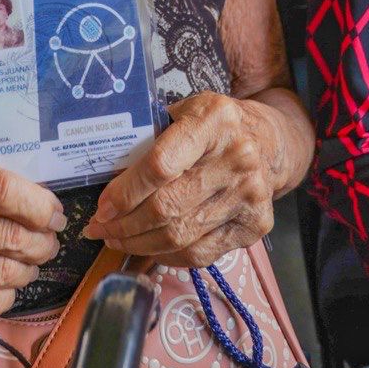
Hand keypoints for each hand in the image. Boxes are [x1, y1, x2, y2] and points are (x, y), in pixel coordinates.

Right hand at [0, 140, 65, 320]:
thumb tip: (35, 203)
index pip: (4, 190)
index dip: (40, 206)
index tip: (53, 213)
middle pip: (9, 235)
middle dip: (42, 242)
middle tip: (48, 242)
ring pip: (0, 272)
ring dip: (27, 270)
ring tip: (29, 263)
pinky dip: (5, 297)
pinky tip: (5, 286)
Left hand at [81, 93, 275, 266]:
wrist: (269, 142)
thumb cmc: (213, 127)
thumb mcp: (184, 111)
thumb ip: (151, 136)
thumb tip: (108, 177)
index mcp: (214, 120)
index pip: (160, 165)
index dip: (125, 192)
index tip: (101, 207)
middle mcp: (237, 158)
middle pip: (167, 206)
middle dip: (124, 225)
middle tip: (99, 229)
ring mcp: (249, 195)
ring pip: (180, 235)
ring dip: (139, 244)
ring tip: (116, 240)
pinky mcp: (255, 226)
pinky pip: (201, 254)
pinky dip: (168, 256)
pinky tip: (148, 248)